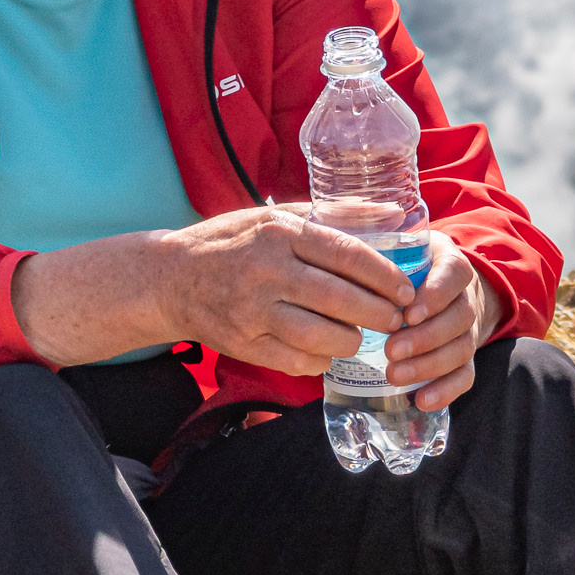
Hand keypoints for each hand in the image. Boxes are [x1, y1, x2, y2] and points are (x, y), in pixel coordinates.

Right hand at [152, 207, 414, 375]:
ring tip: (361, 334)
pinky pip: (297, 361)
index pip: (345, 254)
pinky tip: (327, 350)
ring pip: (321, 337)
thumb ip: (335, 215)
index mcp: (279, 233)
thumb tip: (394, 213)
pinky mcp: (243, 344)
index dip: (383, 275)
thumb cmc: (231, 241)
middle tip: (396, 318)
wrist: (169, 280)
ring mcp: (252, 312)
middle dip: (378, 313)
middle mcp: (266, 271)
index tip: (405, 289)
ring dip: (352, 340)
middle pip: (339, 299)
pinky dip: (321, 360)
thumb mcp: (277, 215)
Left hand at [381, 232, 501, 410]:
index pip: (454, 275)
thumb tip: (340, 244)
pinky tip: (422, 400)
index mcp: (449, 265)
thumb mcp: (398, 249)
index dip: (435, 295)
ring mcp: (468, 330)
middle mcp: (464, 298)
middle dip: (425, 337)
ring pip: (462, 349)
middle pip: (459, 317)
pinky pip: (465, 376)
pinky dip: (446, 390)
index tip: (407, 313)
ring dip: (429, 365)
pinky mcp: (465, 358)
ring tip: (395, 376)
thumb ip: (376, 249)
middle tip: (391, 350)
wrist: (441, 292)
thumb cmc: (406, 269)